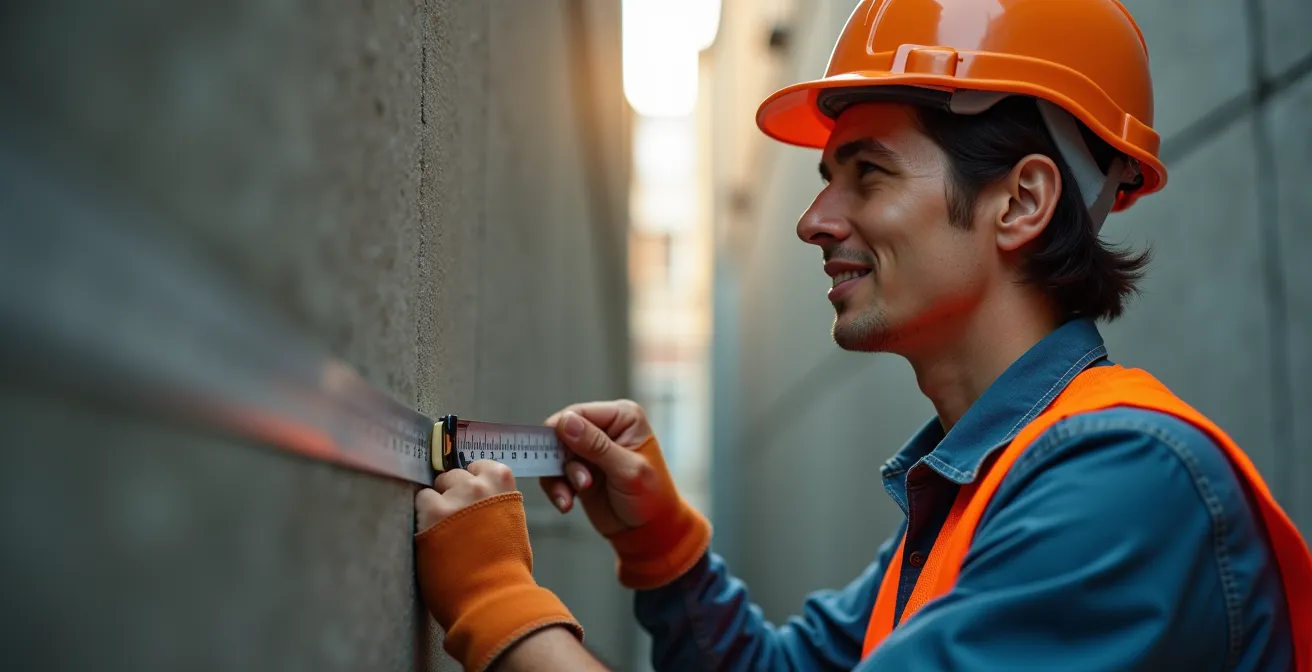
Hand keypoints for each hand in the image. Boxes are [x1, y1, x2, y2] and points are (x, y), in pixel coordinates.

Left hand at [413, 461, 582, 671]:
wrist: (493, 597)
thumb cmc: (507, 569)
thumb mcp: (512, 524)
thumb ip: (497, 503)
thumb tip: (479, 499)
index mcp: (503, 483)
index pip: (479, 466)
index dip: (471, 482)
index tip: (469, 498)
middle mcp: (478, 485)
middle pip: (453, 475)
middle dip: (451, 494)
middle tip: (455, 522)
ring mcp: (454, 497)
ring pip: (433, 489)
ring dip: (435, 506)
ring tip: (442, 533)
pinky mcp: (432, 513)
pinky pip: (419, 503)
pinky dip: (422, 519)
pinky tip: (431, 538)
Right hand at [541, 400, 661, 535]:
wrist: (648, 530)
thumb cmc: (651, 498)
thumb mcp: (627, 470)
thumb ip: (596, 446)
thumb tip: (566, 422)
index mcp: (622, 417)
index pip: (580, 413)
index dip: (561, 430)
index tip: (554, 453)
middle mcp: (604, 429)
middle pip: (562, 432)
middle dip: (562, 459)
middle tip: (578, 481)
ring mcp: (590, 451)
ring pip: (555, 455)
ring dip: (560, 478)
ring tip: (580, 492)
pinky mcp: (578, 470)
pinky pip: (554, 474)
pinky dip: (557, 489)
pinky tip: (567, 503)